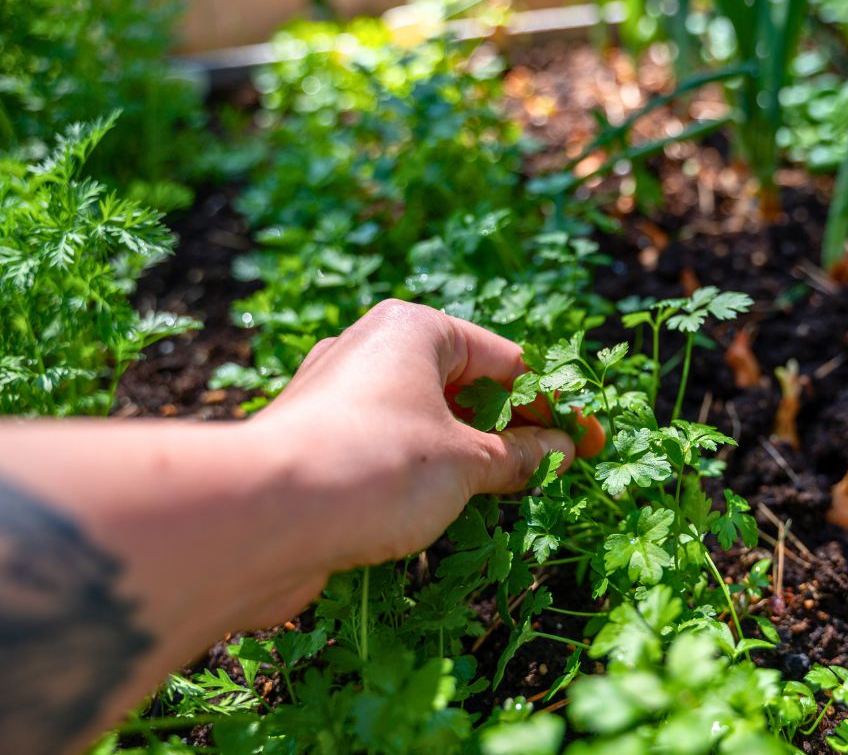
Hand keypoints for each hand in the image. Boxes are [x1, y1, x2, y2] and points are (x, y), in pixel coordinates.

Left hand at [253, 299, 582, 574]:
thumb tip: (561, 451)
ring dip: (469, 455)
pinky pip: (389, 449)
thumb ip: (520, 455)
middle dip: (511, 428)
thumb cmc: (376, 467)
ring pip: (426, 421)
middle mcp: (372, 350)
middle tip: (554, 471)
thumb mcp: (467, 461)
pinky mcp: (316, 443)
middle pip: (466, 387)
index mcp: (414, 330)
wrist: (259, 518)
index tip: (587, 444)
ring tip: (507, 493)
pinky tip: (445, 509)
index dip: (553, 406)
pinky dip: (425, 473)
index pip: (507, 362)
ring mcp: (338, 397)